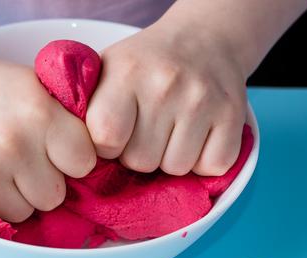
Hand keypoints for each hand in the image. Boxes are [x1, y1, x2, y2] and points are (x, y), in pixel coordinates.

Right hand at [0, 49, 95, 221]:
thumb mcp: (34, 86)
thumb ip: (67, 119)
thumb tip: (103, 161)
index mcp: (40, 112)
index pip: (85, 164)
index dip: (72, 159)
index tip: (57, 150)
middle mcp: (15, 142)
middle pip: (56, 196)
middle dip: (45, 182)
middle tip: (26, 161)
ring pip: (28, 211)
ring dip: (20, 196)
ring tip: (2, 167)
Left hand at [86, 21, 247, 175]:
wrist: (204, 40)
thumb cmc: (144, 66)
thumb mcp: (106, 72)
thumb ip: (86, 108)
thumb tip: (72, 153)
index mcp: (126, 74)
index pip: (106, 138)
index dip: (106, 147)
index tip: (112, 135)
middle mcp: (166, 85)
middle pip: (141, 161)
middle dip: (139, 154)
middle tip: (144, 132)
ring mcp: (203, 101)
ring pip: (176, 168)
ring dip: (170, 159)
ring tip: (169, 132)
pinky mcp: (234, 116)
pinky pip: (212, 167)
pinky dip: (203, 161)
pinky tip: (196, 137)